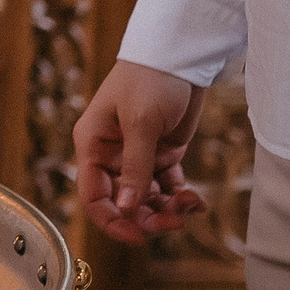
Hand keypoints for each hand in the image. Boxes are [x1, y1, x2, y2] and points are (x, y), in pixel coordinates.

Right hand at [73, 60, 210, 244]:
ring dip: (168, 209)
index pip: (93, 195)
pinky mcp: (164, 153)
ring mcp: (139, 155)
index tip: (137, 236)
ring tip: (191, 206)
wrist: (181, 53)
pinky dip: (181, 197)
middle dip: (148, 218)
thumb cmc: (149, 78)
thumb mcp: (141, 123)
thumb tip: (127, 209)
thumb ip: (135, 168)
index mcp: (94, 145)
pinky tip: (196, 201)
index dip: (112, 220)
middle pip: (124, 202)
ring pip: (148, 199)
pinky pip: (169, 186)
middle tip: (174, 223)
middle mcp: (112, 155)